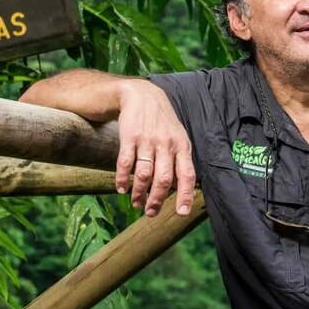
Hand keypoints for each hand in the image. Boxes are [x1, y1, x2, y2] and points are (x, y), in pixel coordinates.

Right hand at [114, 80, 195, 216]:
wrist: (141, 95)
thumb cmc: (162, 121)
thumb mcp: (178, 136)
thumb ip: (180, 160)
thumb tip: (179, 188)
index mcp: (182, 146)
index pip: (187, 175)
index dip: (185, 195)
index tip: (182, 213)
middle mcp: (166, 144)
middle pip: (163, 180)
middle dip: (157, 201)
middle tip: (151, 212)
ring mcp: (147, 140)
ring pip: (144, 174)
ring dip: (139, 193)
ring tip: (136, 203)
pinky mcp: (129, 137)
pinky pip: (125, 163)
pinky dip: (122, 179)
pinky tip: (121, 188)